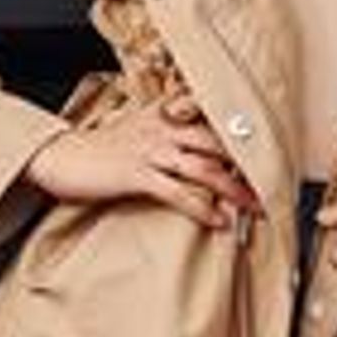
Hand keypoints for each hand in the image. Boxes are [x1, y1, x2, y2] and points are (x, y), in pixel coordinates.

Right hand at [19, 88, 260, 229]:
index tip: (272, 152)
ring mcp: (150, 151)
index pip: (213, 121)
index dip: (244, 137)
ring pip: (205, 169)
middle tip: (276, 184)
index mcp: (165, 115)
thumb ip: (168, 130)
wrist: (60, 157)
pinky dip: (202, 209)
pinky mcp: (137, 175)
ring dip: (235, 191)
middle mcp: (163, 129)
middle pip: (218, 145)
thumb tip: (198, 147)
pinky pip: (178, 193)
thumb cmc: (98, 148)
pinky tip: (219, 221)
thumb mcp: (137, 129)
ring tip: (257, 208)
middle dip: (249, 166)